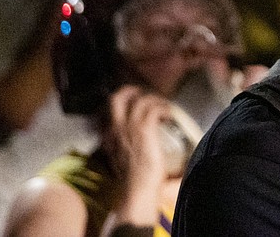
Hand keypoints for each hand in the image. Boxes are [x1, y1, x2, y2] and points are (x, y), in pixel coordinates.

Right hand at [101, 85, 171, 222]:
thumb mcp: (120, 160)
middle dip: (130, 90)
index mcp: (110, 136)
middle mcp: (117, 129)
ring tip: (163, 105)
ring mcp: (130, 128)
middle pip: (117, 98)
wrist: (137, 188)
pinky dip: (164, 108)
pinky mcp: (145, 130)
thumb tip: (132, 142)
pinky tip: (170, 114)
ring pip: (140, 101)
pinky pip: (154, 109)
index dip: (121, 101)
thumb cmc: (132, 179)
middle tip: (143, 93)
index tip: (133, 100)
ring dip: (154, 100)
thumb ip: (121, 148)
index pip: (109, 111)